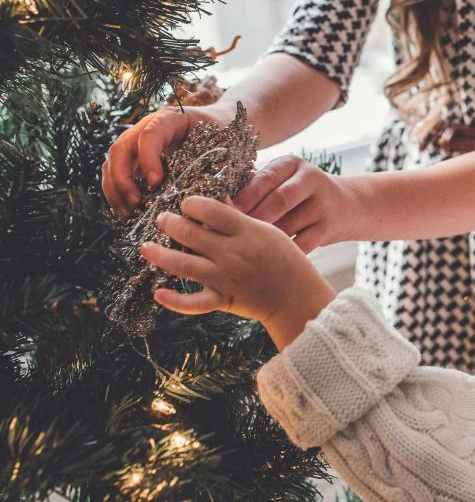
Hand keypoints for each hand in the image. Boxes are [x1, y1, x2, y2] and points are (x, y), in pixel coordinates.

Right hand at [103, 103, 235, 218]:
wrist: (218, 124)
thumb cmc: (223, 135)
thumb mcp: (225, 145)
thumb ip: (221, 167)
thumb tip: (222, 202)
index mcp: (171, 118)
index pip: (150, 134)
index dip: (148, 159)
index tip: (156, 183)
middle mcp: (147, 127)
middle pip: (121, 148)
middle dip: (123, 178)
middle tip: (136, 203)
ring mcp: (137, 142)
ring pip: (112, 162)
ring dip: (115, 189)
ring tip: (129, 213)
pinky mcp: (135, 158)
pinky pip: (115, 173)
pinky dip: (116, 193)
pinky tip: (128, 212)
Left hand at [141, 196, 334, 338]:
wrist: (297, 296)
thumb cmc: (285, 260)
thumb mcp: (268, 231)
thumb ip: (240, 219)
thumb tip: (215, 202)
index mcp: (247, 232)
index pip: (211, 210)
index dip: (192, 204)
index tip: (186, 203)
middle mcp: (233, 253)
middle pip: (190, 233)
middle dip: (170, 223)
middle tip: (162, 219)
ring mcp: (225, 278)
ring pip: (182, 264)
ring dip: (159, 254)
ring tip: (146, 247)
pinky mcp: (223, 300)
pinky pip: (193, 303)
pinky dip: (174, 301)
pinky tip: (158, 293)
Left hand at [232, 155, 359, 252]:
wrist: (347, 205)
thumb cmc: (299, 195)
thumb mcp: (283, 179)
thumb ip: (255, 186)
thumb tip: (216, 204)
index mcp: (292, 164)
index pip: (265, 179)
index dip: (243, 198)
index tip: (221, 214)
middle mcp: (311, 180)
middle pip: (278, 201)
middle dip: (252, 220)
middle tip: (228, 236)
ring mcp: (323, 204)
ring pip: (288, 226)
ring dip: (264, 241)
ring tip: (241, 252)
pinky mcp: (329, 228)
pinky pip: (300, 245)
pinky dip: (282, 254)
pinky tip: (266, 261)